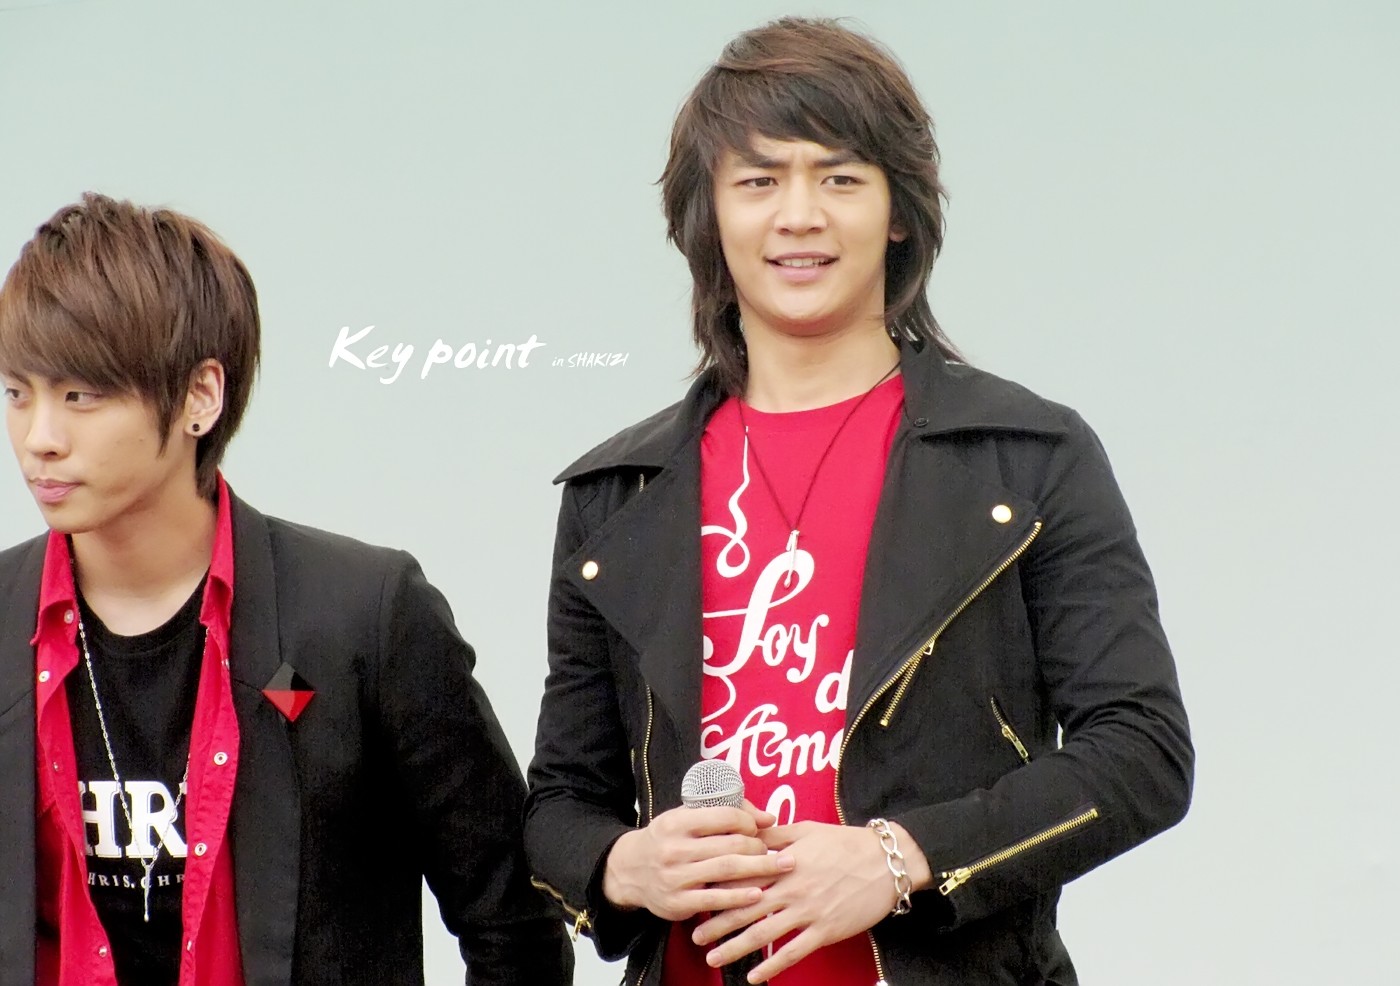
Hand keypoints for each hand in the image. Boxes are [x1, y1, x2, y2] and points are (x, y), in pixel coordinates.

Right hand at [602, 801, 791, 921]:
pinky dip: (740, 897)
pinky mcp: (679, 903)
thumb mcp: (685, 818)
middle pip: (730, 846)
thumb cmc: (668, 840)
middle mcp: (674, 849)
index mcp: (677, 822)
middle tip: (778, 852)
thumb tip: (769, 819)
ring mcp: (676, 877)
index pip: (724, 816)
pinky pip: (716, 900)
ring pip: (727, 871)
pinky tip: (759, 894)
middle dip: (760, 848)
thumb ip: (726, 813)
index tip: (759, 828)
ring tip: (782, 868)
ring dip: (760, 869)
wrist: (630, 871)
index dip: (748, 821)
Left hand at [692, 820, 931, 981]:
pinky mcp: (825, 930)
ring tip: (713, 957)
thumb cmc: (845, 842)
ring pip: (764, 933)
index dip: (719, 887)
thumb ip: (774, 836)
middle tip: (695, 935)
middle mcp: (792, 887)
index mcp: (784, 861)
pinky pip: (793, 952)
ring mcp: (808, 911)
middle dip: (718, 922)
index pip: (743, 876)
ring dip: (736, 947)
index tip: (698, 895)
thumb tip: (746, 834)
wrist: (885, 862)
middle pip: (747, 907)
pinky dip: (772, 965)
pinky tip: (754, 976)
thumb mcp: (806, 830)